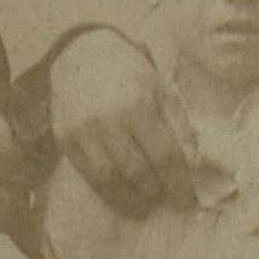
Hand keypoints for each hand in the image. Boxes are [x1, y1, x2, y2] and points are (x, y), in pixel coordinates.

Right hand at [50, 28, 192, 215]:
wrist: (80, 54)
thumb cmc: (128, 73)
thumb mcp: (160, 90)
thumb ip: (179, 126)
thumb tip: (194, 164)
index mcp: (137, 104)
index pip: (163, 155)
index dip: (178, 182)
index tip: (188, 199)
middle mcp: (106, 120)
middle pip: (137, 172)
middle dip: (156, 192)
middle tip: (166, 200)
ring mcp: (81, 132)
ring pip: (110, 180)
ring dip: (131, 199)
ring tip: (145, 205)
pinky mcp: (64, 139)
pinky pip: (88, 175)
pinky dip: (108, 191)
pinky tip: (121, 195)